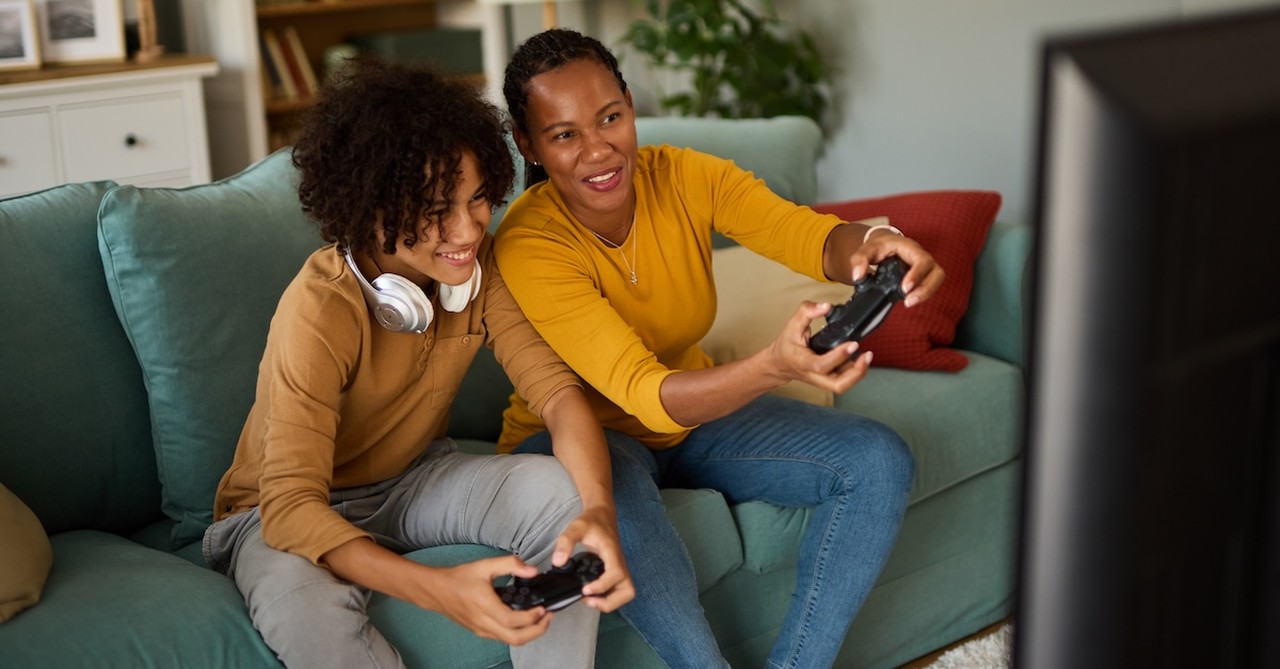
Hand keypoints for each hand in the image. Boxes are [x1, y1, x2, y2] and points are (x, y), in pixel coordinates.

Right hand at [413, 556, 554, 645]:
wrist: (436, 591)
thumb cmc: (458, 578)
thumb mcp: (485, 565)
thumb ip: (510, 565)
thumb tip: (532, 571)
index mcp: (485, 606)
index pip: (513, 620)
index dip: (532, 617)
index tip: (543, 608)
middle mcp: (483, 623)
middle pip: (516, 639)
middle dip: (537, 631)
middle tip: (548, 617)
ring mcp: (481, 630)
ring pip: (510, 641)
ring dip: (529, 633)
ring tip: (539, 618)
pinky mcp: (480, 632)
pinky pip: (502, 638)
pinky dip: (517, 632)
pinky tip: (523, 619)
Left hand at [550, 505, 635, 612]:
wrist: (602, 515)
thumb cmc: (591, 521)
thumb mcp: (576, 527)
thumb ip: (565, 542)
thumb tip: (557, 562)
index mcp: (612, 552)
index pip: (616, 574)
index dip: (602, 586)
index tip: (585, 589)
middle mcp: (620, 563)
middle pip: (628, 591)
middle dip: (610, 602)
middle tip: (589, 599)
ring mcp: (620, 569)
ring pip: (626, 594)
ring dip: (610, 602)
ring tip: (591, 600)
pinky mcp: (616, 572)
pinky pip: (618, 591)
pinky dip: (608, 598)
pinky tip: (592, 594)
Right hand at [765, 300, 873, 394]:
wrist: (780, 364)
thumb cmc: (787, 346)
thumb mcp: (792, 325)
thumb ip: (807, 311)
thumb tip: (826, 306)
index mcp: (803, 362)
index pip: (822, 365)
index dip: (839, 356)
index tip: (852, 343)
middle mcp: (814, 375)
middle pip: (838, 385)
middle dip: (856, 373)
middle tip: (866, 356)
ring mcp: (822, 380)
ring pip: (843, 385)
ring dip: (858, 373)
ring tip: (866, 356)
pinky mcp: (828, 380)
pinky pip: (845, 380)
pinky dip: (855, 371)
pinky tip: (859, 358)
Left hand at [852, 230, 944, 308]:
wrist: (884, 244)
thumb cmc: (879, 245)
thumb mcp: (866, 249)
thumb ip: (859, 260)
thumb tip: (858, 277)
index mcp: (910, 247)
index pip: (922, 260)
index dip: (917, 274)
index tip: (905, 288)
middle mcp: (921, 256)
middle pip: (937, 272)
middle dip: (926, 289)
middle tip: (908, 301)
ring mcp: (925, 267)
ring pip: (936, 279)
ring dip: (926, 293)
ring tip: (909, 302)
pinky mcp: (923, 275)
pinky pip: (930, 285)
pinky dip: (922, 294)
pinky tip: (910, 299)